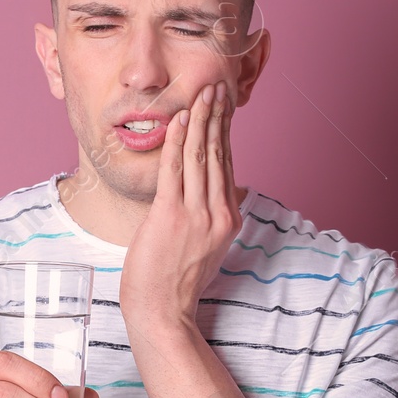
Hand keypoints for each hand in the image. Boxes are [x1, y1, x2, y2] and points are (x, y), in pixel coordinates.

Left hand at [120, 80, 239, 333]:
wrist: (161, 311)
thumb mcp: (211, 246)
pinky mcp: (170, 217)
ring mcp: (196, 215)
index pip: (228, 165)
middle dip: (217, 117)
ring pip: (200, 157)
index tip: (224, 105)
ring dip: (201, 120)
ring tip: (201, 93)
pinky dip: (178, 142)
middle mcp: (218, 214)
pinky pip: (175, 170)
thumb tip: (236, 190)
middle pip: (218, 154)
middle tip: (216, 86)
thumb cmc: (177, 280)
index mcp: (228, 218)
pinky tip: (180, 119)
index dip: (225, 131)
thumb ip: (220, 215)